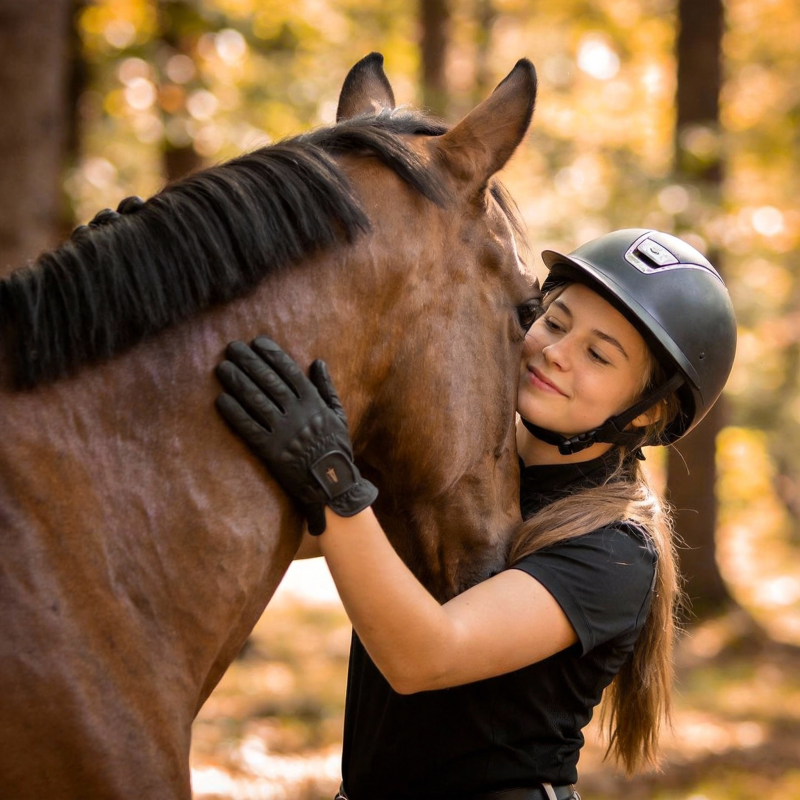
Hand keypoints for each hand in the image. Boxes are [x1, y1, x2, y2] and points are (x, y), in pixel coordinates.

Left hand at [215, 336, 377, 534]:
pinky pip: (249, 428)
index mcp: (314, 402)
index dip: (272, 354)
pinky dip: (234, 413)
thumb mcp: (338, 415)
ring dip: (237, 382)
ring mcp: (283, 432)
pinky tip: (221, 400)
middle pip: (269, 381)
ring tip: (222, 368)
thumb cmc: (336, 448)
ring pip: (256, 401)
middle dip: (249, 361)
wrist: (333, 485)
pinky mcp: (270, 451)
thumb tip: (317, 362)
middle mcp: (298, 413)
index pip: (290, 371)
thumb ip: (326, 388)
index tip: (257, 341)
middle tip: (231, 347)